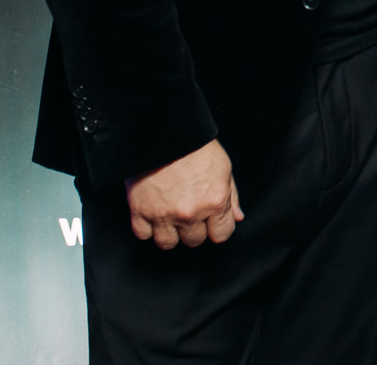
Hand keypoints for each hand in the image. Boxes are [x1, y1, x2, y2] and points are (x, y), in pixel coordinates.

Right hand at [125, 139, 242, 249]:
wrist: (163, 132)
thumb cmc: (195, 146)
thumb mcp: (224, 167)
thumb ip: (231, 196)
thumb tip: (236, 217)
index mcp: (214, 202)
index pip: (221, 235)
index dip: (218, 228)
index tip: (212, 221)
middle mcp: (190, 213)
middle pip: (195, 241)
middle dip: (195, 229)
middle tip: (190, 212)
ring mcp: (163, 215)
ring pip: (168, 244)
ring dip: (171, 233)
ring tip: (171, 216)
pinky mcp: (140, 212)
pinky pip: (143, 235)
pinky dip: (147, 228)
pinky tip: (154, 214)